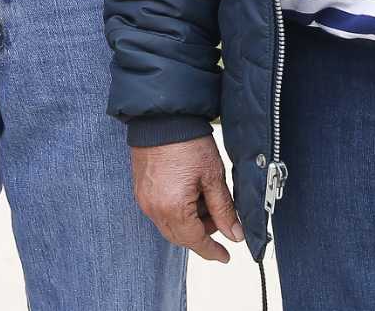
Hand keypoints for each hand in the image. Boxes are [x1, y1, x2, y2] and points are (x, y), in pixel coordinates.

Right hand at [131, 134, 243, 262]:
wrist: (161, 117)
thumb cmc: (187, 142)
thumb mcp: (213, 176)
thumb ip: (224, 210)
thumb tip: (234, 234)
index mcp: (173, 208)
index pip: (195, 241)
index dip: (212, 251)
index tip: (225, 256)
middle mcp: (153, 208)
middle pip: (180, 237)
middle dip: (202, 234)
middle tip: (220, 220)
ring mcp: (144, 200)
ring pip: (169, 226)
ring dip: (189, 222)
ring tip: (205, 200)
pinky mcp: (140, 190)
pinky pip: (159, 212)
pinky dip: (176, 212)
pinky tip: (189, 195)